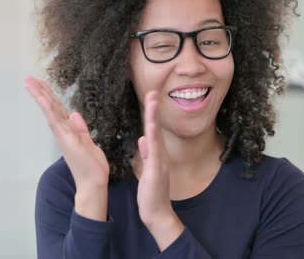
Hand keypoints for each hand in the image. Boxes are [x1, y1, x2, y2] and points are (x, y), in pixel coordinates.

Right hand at [25, 75, 108, 220]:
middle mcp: (62, 131)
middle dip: (40, 92)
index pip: (57, 109)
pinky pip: (55, 120)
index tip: (41, 83)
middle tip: (29, 78)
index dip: (49, 96)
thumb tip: (75, 114)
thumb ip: (81, 129)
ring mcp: (62, 134)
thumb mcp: (88, 143)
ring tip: (29, 82)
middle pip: (50, 107)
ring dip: (40, 96)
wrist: (94, 182)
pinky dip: (48, 108)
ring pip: (49, 110)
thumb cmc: (92, 166)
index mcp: (68, 131)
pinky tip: (42, 98)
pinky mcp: (65, 139)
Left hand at [136, 91, 183, 249]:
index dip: (151, 113)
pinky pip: (153, 154)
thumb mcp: (147, 169)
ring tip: (153, 103)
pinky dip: (152, 143)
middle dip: (154, 109)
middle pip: (156, 128)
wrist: (157, 213)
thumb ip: (146, 154)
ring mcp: (160, 162)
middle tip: (153, 91)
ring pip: (156, 136)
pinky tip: (149, 133)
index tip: (150, 96)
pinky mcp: (156, 172)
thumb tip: (143, 138)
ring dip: (154, 119)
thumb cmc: (151, 193)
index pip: (153, 129)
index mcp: (156, 154)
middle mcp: (160, 155)